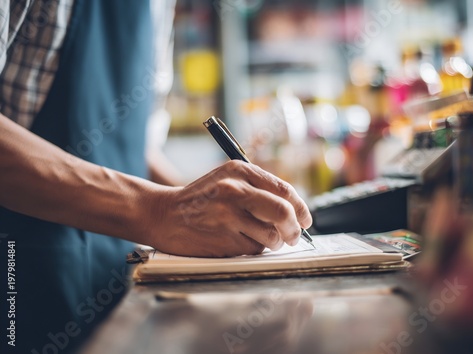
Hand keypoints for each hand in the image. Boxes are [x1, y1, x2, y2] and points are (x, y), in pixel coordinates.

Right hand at [148, 160, 312, 256]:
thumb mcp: (227, 179)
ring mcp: (228, 215)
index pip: (284, 190)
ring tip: (260, 239)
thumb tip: (295, 211)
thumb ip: (259, 189)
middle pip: (284, 212)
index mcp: (240, 170)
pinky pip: (253, 249)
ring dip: (273, 242)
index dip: (301, 208)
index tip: (305, 220)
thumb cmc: (200, 199)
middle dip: (295, 230)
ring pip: (272, 235)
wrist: (163, 213)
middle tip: (294, 237)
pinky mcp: (223, 238)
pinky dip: (253, 250)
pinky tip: (237, 242)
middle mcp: (235, 190)